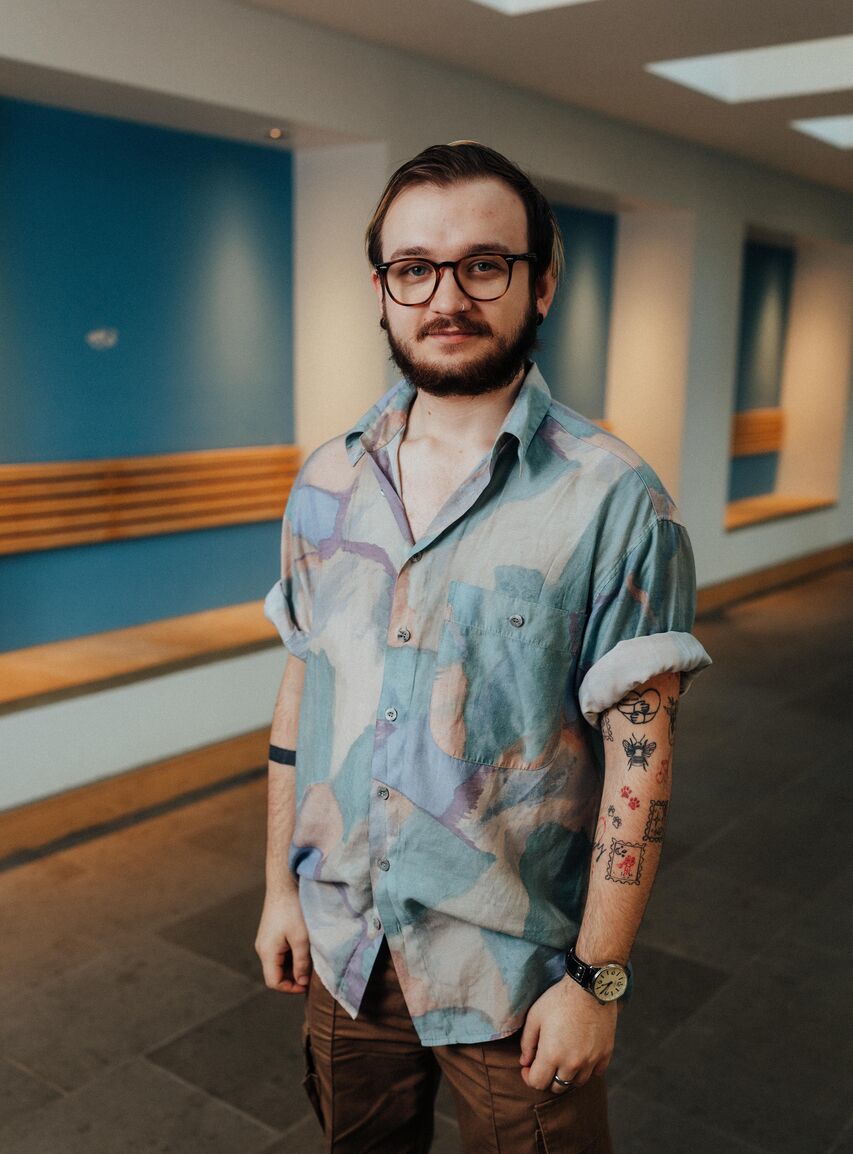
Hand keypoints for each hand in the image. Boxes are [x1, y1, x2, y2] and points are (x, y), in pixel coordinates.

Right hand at [254, 889, 311, 992]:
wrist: (284, 884)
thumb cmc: (292, 910)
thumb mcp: (301, 939)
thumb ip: (301, 963)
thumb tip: (302, 982)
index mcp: (267, 952)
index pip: (273, 982)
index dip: (290, 988)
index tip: (307, 984)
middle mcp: (262, 948)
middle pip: (275, 973)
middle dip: (293, 977)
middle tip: (311, 972)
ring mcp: (265, 940)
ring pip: (278, 962)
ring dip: (293, 965)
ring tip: (309, 958)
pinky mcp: (270, 933)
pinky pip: (279, 951)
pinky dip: (290, 954)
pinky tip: (303, 946)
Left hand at [519, 977, 616, 1091]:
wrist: (589, 987)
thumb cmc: (559, 999)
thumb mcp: (535, 1016)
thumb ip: (527, 1043)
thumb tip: (524, 1062)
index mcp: (552, 1055)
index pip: (537, 1083)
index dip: (528, 1077)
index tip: (528, 1066)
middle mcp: (572, 1063)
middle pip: (557, 1087)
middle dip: (547, 1078)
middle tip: (545, 1062)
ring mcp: (591, 1060)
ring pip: (577, 1083)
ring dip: (567, 1075)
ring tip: (563, 1059)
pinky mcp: (606, 1053)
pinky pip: (596, 1073)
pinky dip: (588, 1069)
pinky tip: (582, 1056)